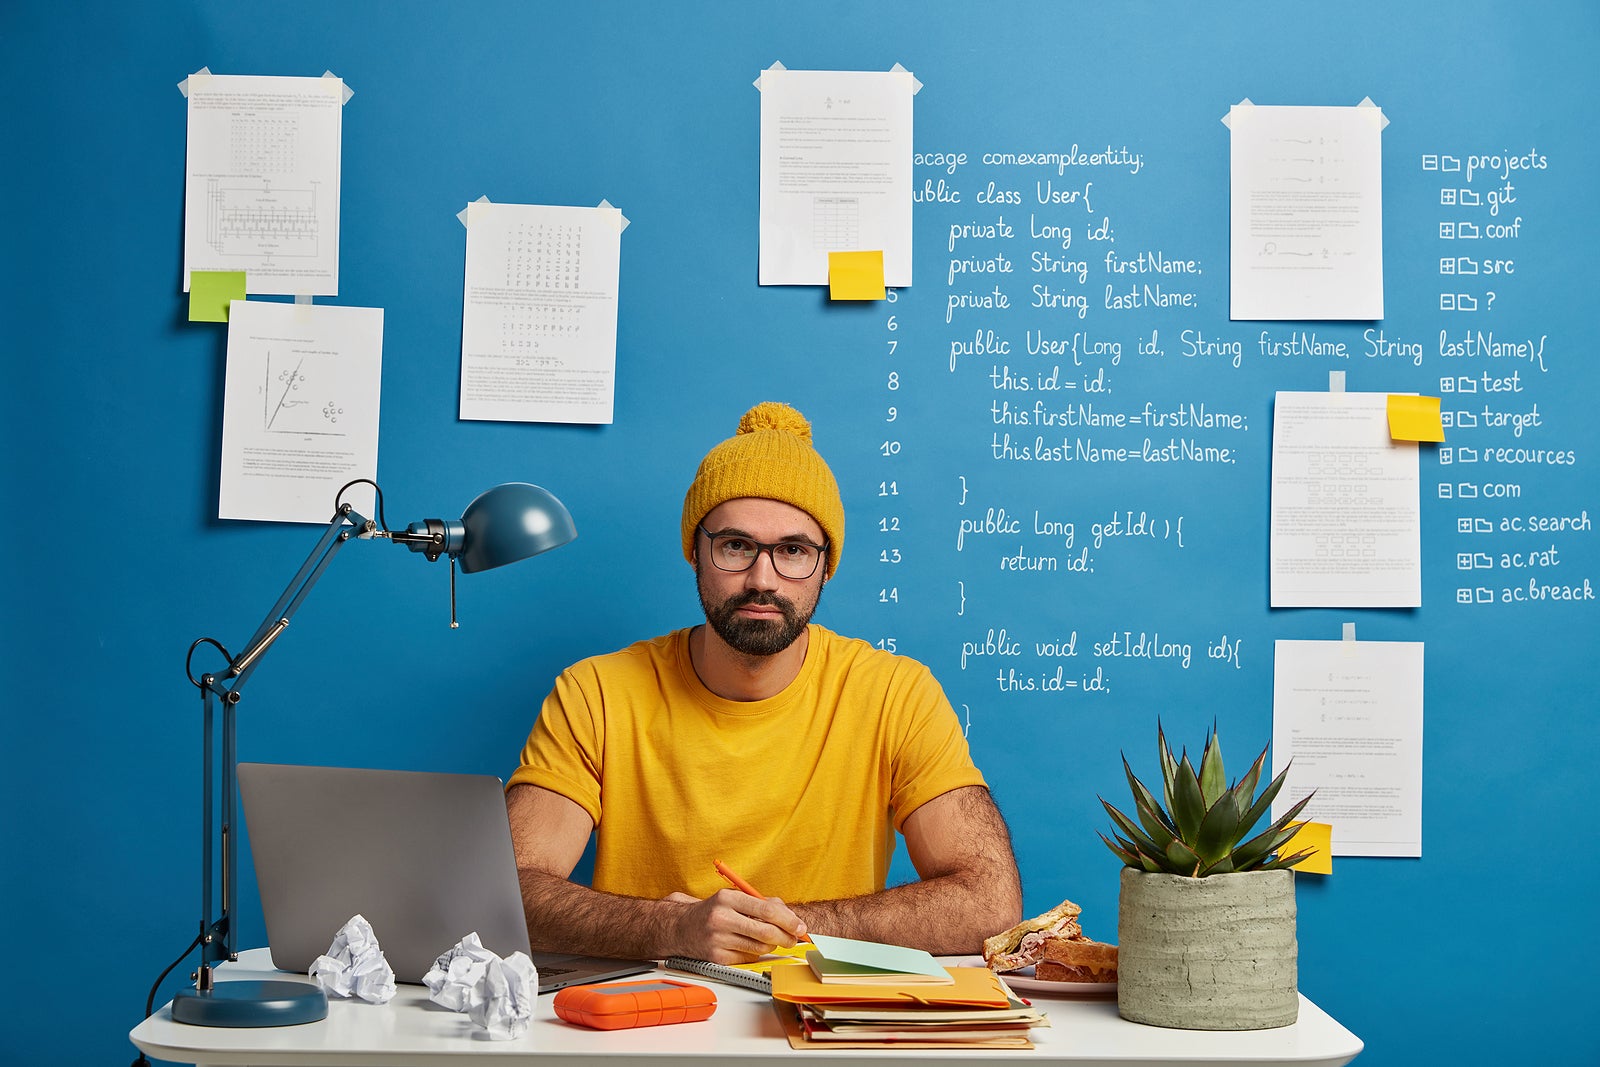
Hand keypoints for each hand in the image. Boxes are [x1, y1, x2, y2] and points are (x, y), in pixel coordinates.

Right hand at [661, 888, 807, 962]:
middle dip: (786, 937)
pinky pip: (748, 958)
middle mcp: (721, 918)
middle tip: (794, 938)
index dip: (789, 920)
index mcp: (728, 898)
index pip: (767, 910)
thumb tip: (792, 917)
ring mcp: (718, 939)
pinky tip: (748, 946)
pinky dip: (754, 954)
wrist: (682, 927)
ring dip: (771, 946)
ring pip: (760, 948)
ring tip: (770, 940)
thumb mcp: (735, 899)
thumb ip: (763, 904)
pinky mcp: (717, 957)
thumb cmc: (715, 912)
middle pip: (766, 932)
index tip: (800, 926)